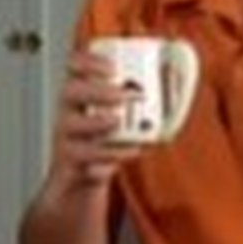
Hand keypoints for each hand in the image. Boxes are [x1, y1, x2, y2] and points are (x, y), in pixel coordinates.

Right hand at [49, 50, 142, 188]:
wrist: (86, 182)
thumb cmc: (107, 144)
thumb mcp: (124, 117)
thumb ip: (146, 96)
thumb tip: (175, 74)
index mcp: (83, 95)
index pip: (75, 66)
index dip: (90, 61)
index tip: (113, 67)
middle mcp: (69, 112)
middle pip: (70, 91)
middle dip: (98, 91)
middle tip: (124, 96)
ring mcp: (67, 138)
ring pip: (70, 125)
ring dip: (98, 122)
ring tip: (120, 123)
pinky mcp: (72, 164)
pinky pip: (83, 158)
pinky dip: (107, 155)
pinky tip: (129, 152)